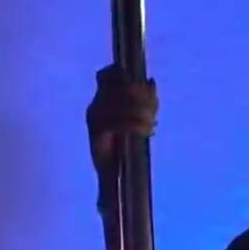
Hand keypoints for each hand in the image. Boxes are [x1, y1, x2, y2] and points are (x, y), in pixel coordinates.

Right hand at [86, 65, 158, 179]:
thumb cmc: (127, 146)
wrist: (116, 176)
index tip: (147, 87)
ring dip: (142, 114)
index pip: (108, 73)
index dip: (127, 75)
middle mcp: (96, 103)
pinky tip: (147, 132)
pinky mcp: (95, 131)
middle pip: (122, 88)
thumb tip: (152, 81)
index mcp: (103, 97)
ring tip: (152, 125)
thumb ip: (146, 100)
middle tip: (154, 115)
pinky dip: (135, 125)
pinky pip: (116, 121)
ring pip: (121, 103)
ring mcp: (94, 116)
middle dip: (144, 99)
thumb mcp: (140, 118)